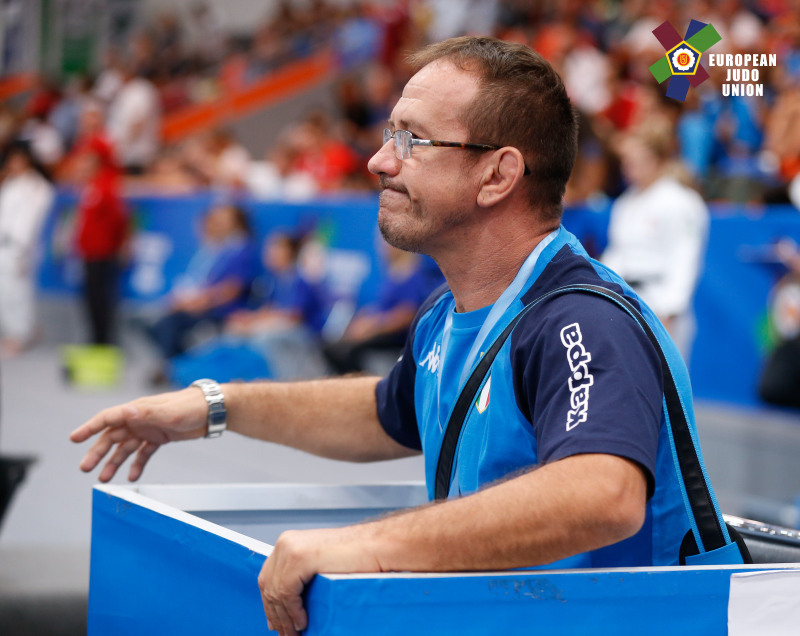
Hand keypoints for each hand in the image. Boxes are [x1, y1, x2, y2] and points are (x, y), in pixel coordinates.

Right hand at [69, 388, 208, 481]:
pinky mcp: (159, 437)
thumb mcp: (170, 412)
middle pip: (112, 436)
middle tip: (85, 468)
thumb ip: (148, 413)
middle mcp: (139, 419)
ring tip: (104, 478)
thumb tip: (126, 411)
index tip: (74, 438)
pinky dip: (137, 464)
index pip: (108, 418)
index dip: (90, 427)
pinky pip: (143, 453)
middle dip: (97, 452)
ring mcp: (148, 429)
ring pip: (125, 448)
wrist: (212, 411)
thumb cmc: (191, 406)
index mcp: (137, 409)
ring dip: (114, 462)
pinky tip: (131, 476)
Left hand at [258, 526, 383, 635]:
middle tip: (284, 634)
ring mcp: (291, 548)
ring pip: (276, 592)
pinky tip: (302, 622)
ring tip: (294, 633)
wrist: (377, 547)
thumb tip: (286, 604)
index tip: (274, 623)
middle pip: (268, 585)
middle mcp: (286, 542)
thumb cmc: (357, 557)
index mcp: (289, 542)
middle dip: (275, 614)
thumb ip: (301, 577)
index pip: (268, 577)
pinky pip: (287, 592)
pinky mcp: (300, 557)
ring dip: (284, 618)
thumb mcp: (320, 565)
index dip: (269, 604)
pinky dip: (293, 611)